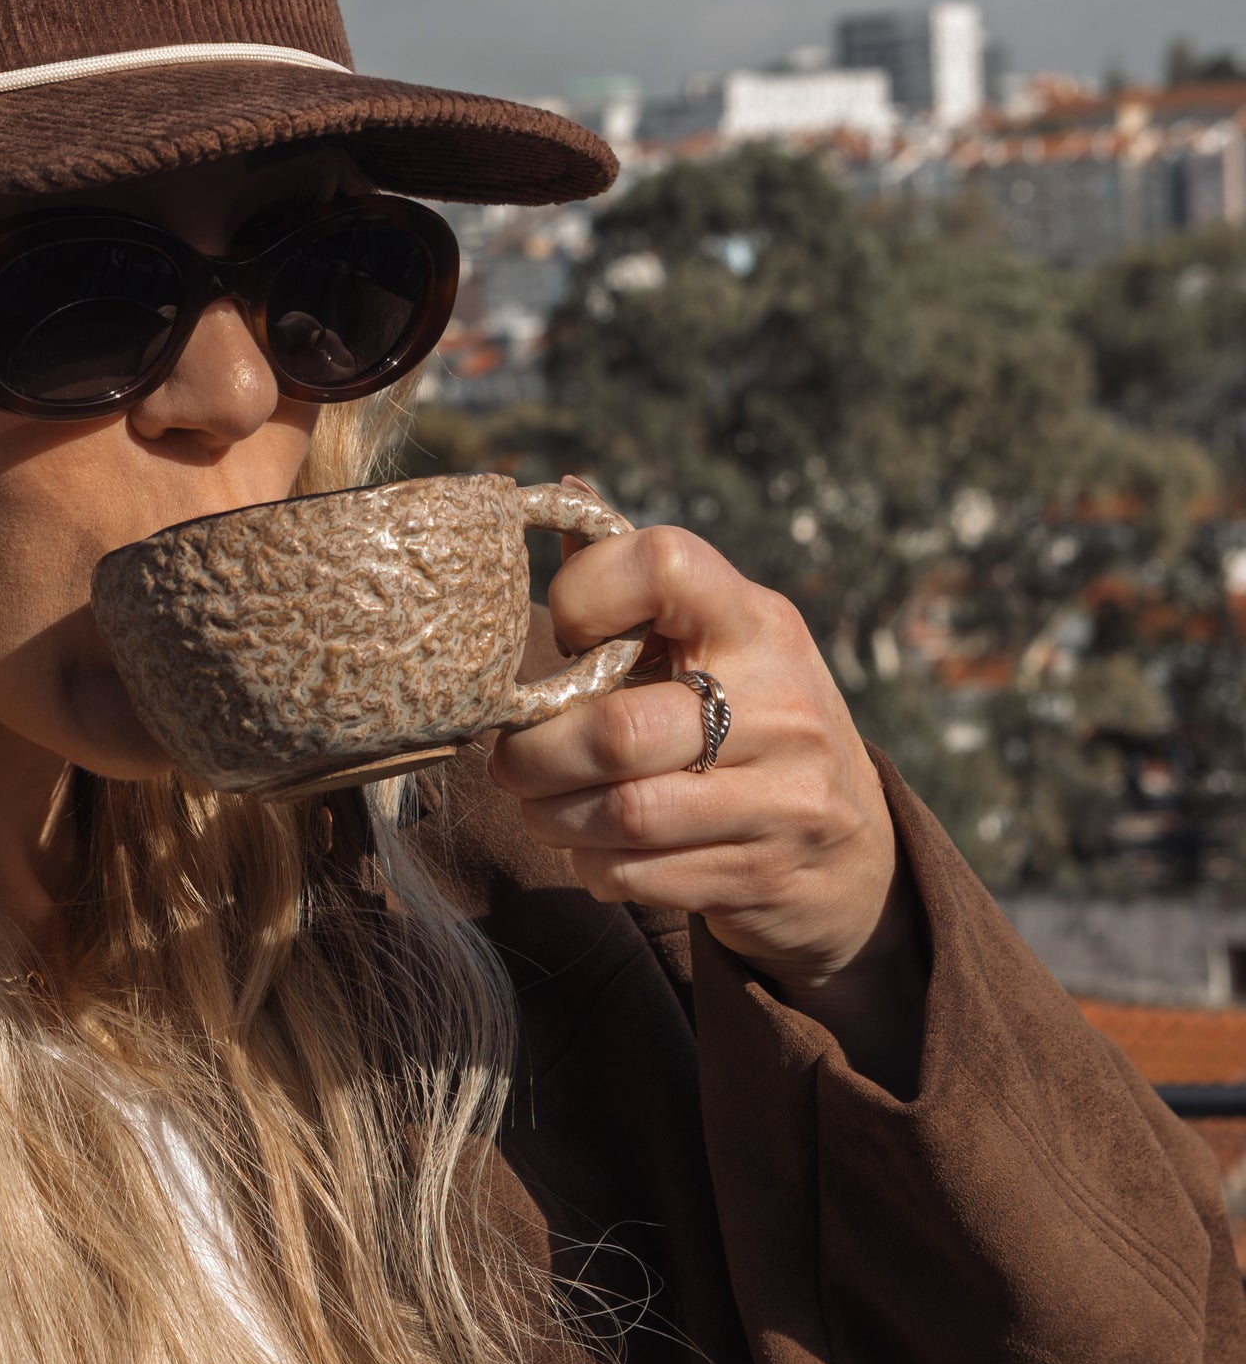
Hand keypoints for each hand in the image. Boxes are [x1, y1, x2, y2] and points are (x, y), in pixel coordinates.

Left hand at [486, 484, 927, 1092]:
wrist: (855, 856)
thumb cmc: (750, 726)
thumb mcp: (719, 645)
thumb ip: (641, 586)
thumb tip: (561, 489)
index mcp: (755, 621)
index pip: (665, 564)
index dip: (585, 593)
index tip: (561, 635)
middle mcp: (781, 699)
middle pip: (617, 730)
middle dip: (534, 757)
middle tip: (508, 764)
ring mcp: (784, 792)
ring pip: (623, 812)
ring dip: (554, 818)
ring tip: (540, 809)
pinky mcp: (767, 868)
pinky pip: (640, 873)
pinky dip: (594, 867)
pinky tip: (595, 852)